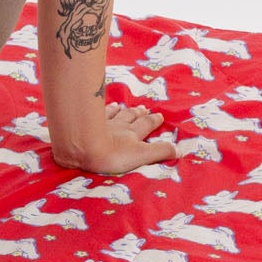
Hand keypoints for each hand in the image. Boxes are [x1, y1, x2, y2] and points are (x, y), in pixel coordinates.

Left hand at [52, 100, 177, 173]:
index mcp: (132, 135)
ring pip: (112, 114)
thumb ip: (160, 152)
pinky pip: (94, 113)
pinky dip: (98, 110)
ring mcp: (101, 124)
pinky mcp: (84, 125)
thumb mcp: (141, 156)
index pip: (146, 126)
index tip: (159, 115)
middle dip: (138, 114)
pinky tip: (96, 107)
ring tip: (120, 106)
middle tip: (144, 108)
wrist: (81, 147)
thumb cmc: (111, 155)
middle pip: (130, 118)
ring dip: (119, 110)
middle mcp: (118, 126)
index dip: (153, 121)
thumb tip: (180, 150)